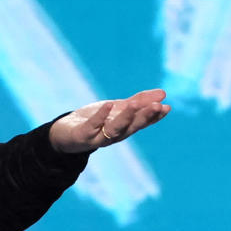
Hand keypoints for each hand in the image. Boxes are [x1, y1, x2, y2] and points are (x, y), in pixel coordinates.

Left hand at [49, 88, 170, 153]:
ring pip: (115, 130)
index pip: (142, 123)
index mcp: (124, 129)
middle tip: (158, 106)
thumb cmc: (94, 120)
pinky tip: (109, 104)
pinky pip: (92, 127)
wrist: (64, 134)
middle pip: (132, 127)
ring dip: (126, 118)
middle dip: (145, 117)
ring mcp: (98, 137)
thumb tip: (163, 93)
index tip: (166, 107)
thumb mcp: (117, 108)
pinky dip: (100, 116)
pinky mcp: (82, 136)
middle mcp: (114, 136)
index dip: (154, 116)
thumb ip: (138, 102)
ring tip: (134, 104)